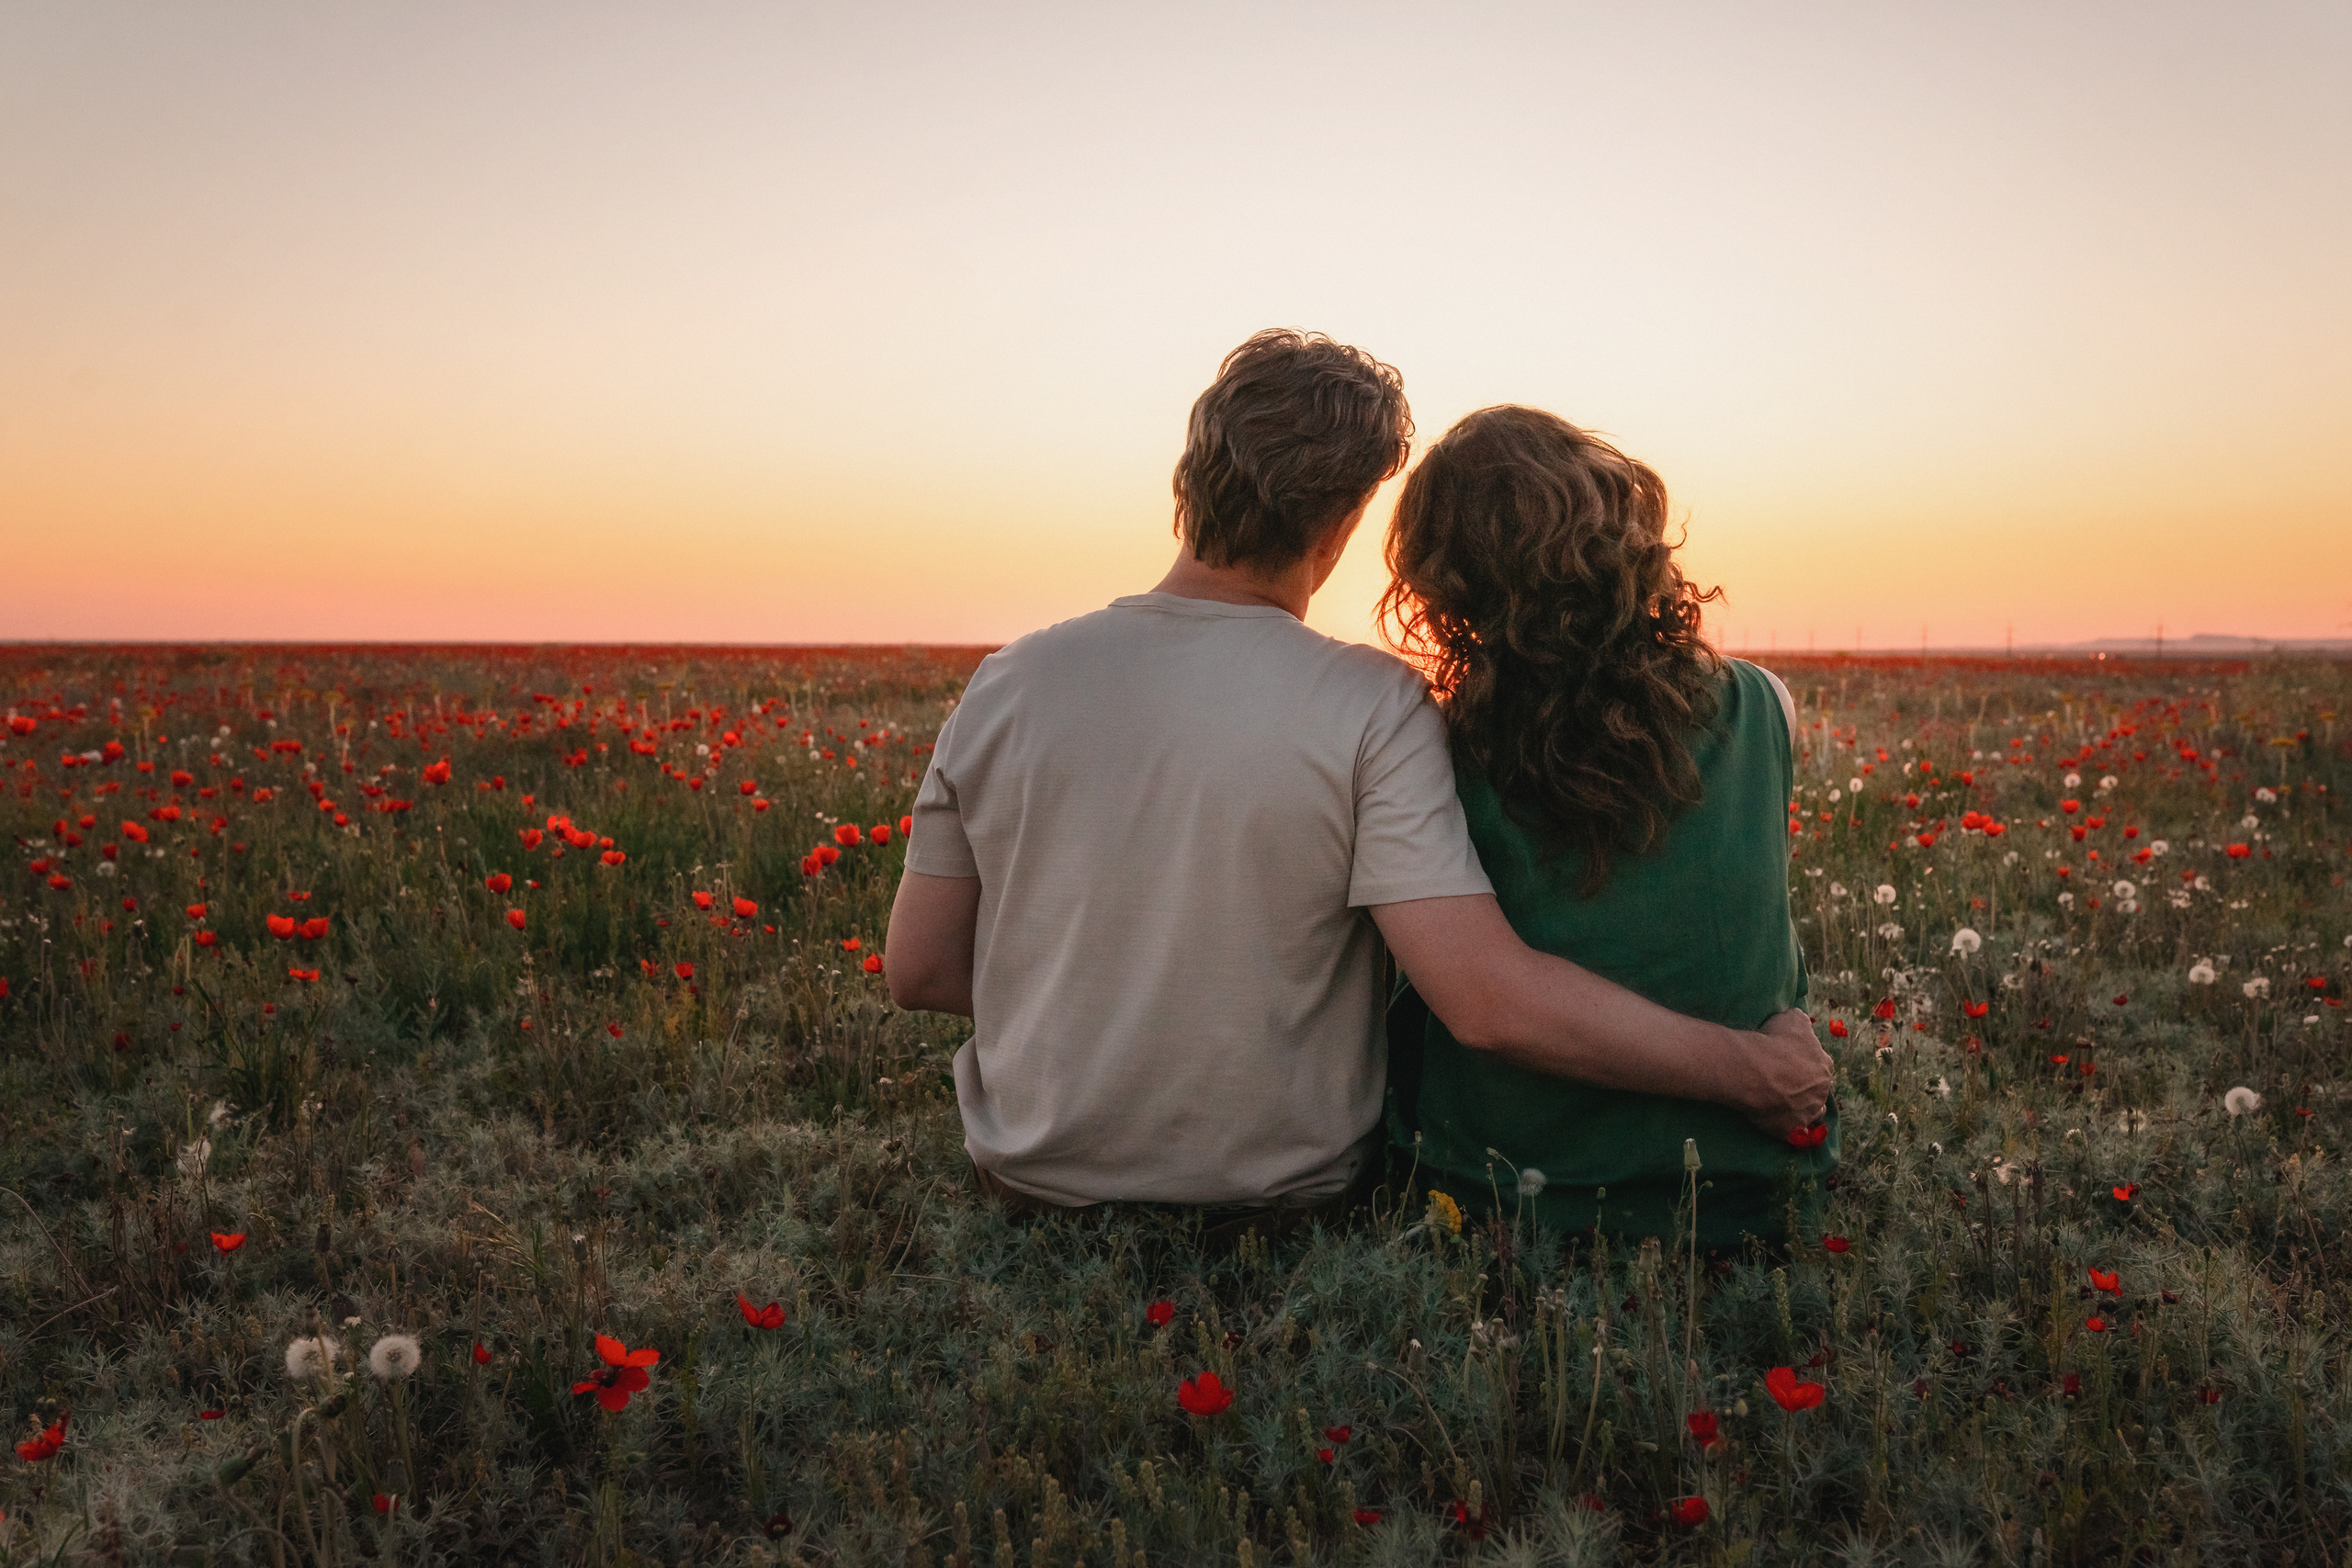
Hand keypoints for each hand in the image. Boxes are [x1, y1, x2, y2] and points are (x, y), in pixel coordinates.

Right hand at [1740, 1008, 1834, 1138]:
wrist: (1754, 1070)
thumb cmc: (1773, 1041)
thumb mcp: (1793, 1018)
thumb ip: (1802, 1022)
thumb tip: (1804, 1022)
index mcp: (1824, 1065)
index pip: (1821, 1066)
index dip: (1807, 1064)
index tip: (1793, 1064)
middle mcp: (1822, 1091)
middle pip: (1818, 1090)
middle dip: (1807, 1088)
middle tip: (1786, 1084)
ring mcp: (1808, 1112)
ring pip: (1812, 1113)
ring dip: (1804, 1110)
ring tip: (1787, 1106)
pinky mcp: (1792, 1129)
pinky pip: (1794, 1133)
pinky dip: (1790, 1129)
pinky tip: (1780, 1124)